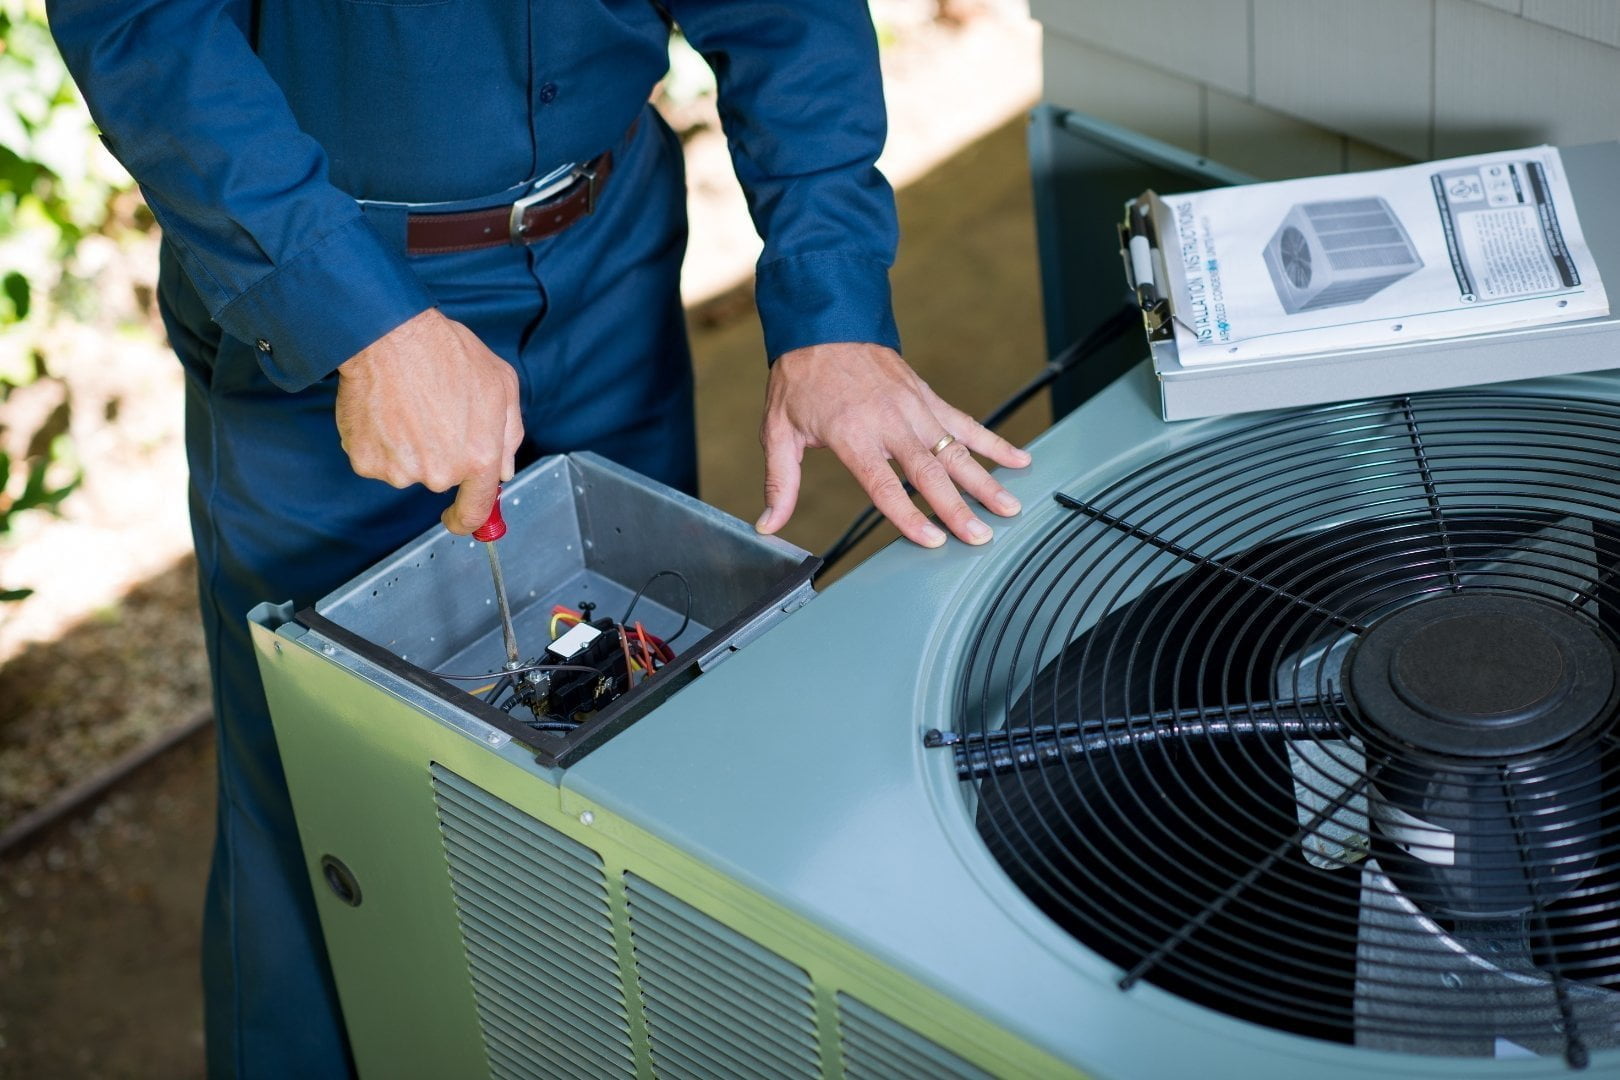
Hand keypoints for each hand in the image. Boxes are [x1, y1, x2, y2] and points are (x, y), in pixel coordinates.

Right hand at [335, 308, 523, 534]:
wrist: (388, 335)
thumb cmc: (445, 353)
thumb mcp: (501, 385)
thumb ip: (508, 435)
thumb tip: (503, 469)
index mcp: (478, 457)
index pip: (476, 510)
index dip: (469, 518)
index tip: (459, 518)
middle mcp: (440, 472)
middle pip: (440, 478)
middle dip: (439, 453)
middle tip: (432, 411)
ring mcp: (400, 470)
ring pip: (407, 468)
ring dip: (408, 446)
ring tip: (408, 405)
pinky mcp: (367, 462)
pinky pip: (378, 459)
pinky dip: (379, 440)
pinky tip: (386, 410)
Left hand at [756, 342, 1031, 547]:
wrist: (824, 322)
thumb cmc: (800, 379)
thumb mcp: (779, 430)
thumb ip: (780, 483)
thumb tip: (768, 526)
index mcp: (852, 433)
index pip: (884, 485)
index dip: (908, 516)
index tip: (931, 541)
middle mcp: (889, 421)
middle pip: (929, 472)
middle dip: (958, 508)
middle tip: (981, 537)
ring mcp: (914, 408)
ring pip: (956, 451)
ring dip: (985, 481)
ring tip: (1010, 509)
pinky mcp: (927, 397)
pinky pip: (966, 423)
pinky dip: (994, 443)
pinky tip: (1018, 461)